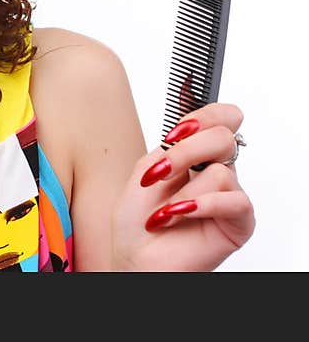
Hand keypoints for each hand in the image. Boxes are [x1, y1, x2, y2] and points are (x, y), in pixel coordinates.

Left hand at [111, 102, 254, 270]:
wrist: (135, 258)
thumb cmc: (138, 220)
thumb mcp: (145, 171)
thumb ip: (171, 147)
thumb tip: (194, 129)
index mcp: (195, 156)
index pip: (220, 119)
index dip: (205, 116)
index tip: (176, 132)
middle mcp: (216, 172)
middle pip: (223, 137)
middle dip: (184, 153)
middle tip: (160, 173)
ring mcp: (228, 196)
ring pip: (220, 171)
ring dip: (183, 192)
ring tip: (164, 212)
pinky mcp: (239, 222)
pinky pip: (235, 200)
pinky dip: (202, 205)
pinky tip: (180, 214)